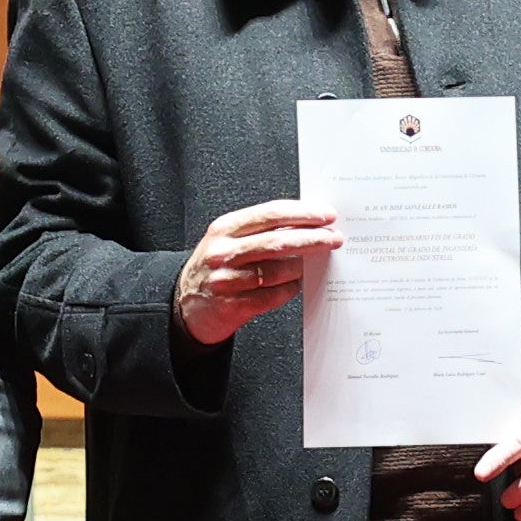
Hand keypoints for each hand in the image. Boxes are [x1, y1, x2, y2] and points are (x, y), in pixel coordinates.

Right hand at [173, 202, 338, 345]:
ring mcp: (226, 280)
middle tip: (334, 238)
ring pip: (277, 271)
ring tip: (313, 264)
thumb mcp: (228, 239)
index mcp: (225, 229)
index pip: (270, 214)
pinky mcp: (232, 306)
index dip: (302, 214)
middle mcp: (223, 252)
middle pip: (277, 241)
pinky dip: (289, 289)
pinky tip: (296, 284)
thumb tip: (306, 223)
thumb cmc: (216, 267)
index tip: (326, 215)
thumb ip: (260, 230)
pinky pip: (271, 296)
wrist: (185, 303)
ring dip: (301, 267)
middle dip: (312, 239)